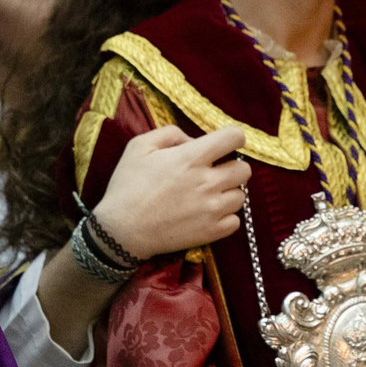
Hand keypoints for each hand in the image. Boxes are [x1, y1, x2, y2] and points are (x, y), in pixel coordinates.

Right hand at [93, 126, 250, 260]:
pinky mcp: (211, 232)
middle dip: (232, 166)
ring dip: (228, 193)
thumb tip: (192, 139)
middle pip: (244, 169)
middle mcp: (207, 182)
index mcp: (191, 157)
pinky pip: (235, 221)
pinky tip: (208, 213)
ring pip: (241, 196)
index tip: (226, 143)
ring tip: (209, 195)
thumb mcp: (139, 146)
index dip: (233, 137)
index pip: (234, 137)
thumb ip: (169, 134)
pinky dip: (226, 217)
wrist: (121, 231)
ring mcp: (212, 209)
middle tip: (215, 172)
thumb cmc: (127, 186)